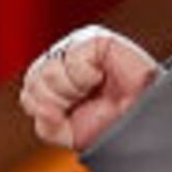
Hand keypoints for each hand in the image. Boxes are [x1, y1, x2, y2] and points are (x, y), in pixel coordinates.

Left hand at [20, 27, 158, 151]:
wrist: (142, 124)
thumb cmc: (112, 125)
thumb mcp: (69, 134)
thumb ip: (45, 124)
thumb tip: (39, 108)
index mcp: (55, 76)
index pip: (29, 93)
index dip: (48, 111)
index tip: (75, 113)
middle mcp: (64, 56)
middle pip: (33, 82)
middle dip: (59, 102)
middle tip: (87, 101)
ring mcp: (78, 44)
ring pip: (48, 73)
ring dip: (72, 90)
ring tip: (95, 88)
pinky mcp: (94, 38)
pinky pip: (70, 60)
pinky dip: (85, 76)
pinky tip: (101, 76)